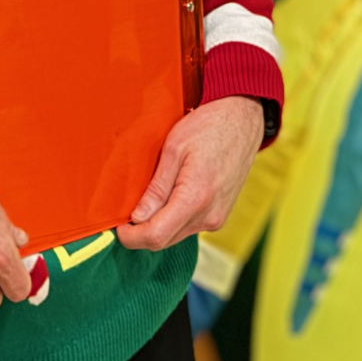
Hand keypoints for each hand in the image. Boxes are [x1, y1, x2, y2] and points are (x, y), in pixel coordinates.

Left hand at [117, 97, 265, 253]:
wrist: (243, 119)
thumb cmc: (209, 126)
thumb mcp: (174, 149)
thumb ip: (156, 188)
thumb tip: (137, 217)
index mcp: (196, 198)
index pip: (156, 236)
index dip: (131, 237)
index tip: (118, 226)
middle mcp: (209, 215)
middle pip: (164, 240)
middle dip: (141, 232)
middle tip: (126, 211)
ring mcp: (217, 218)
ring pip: (176, 235)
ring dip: (158, 225)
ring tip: (148, 199)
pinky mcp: (220, 215)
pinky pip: (189, 226)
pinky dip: (173, 219)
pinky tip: (168, 197)